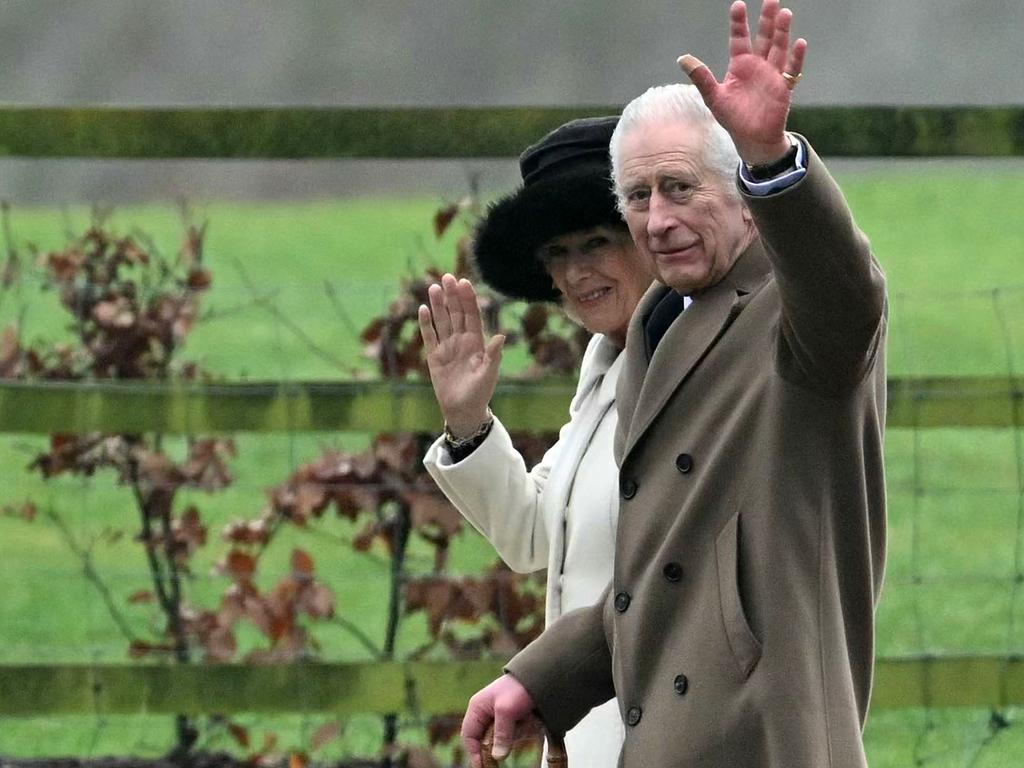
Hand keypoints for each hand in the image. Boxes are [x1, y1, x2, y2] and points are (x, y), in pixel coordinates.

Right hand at [417, 273, 504, 437]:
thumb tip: (501, 336)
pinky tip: (422, 308)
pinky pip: (429, 336)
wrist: (463, 410)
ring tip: (433, 287)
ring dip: (438, 304)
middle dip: (452, 295)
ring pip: (442, 321)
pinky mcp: (434, 356)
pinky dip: (426, 323)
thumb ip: (493, 355)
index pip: (472, 315)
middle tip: (447, 277)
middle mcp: (462, 341)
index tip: (464, 283)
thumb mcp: (488, 374)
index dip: (468, 299)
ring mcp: (447, 347)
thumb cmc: (480, 393)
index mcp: (477, 342)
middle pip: (456, 313)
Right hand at [461, 674, 537, 767]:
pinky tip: (530, 718)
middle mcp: (486, 714)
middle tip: (513, 737)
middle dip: (501, 741)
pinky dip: (524, 729)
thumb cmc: (518, 688)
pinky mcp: (513, 720)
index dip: (474, 752)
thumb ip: (501, 734)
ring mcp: (500, 717)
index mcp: (477, 708)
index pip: (469, 736)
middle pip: (486, 740)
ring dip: (516, 732)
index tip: (482, 765)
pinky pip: (515, 734)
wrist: (541, 674)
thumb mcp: (507, 710)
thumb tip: (497, 757)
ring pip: (503, 738)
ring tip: (526, 718)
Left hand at [678, 0, 806, 164]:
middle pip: (763, 37)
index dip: (738, 23)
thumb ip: (701, 78)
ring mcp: (772, 75)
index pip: (739, 38)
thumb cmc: (733, 118)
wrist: (751, 139)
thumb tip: (682, 58)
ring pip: (778, 48)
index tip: (738, 5)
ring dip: (782, 32)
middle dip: (766, 19)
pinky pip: (791, 70)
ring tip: (784, 13)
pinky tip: (799, 43)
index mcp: (739, 65)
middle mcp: (757, 66)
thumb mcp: (713, 97)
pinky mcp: (783, 88)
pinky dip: (796, 58)